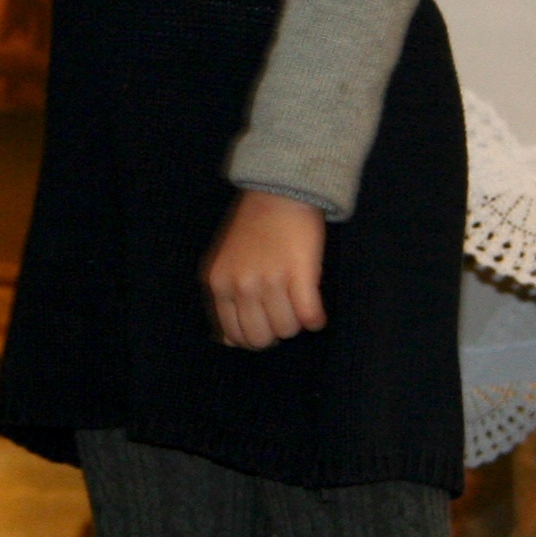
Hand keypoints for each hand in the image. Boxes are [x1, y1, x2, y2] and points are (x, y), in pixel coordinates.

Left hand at [203, 190, 327, 350]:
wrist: (279, 192)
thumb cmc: (254, 228)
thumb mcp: (226, 263)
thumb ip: (226, 301)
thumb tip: (228, 343)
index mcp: (219, 284)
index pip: (234, 336)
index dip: (255, 337)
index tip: (267, 325)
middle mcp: (241, 286)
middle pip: (261, 338)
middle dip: (275, 332)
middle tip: (284, 313)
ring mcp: (270, 280)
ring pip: (287, 329)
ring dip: (297, 321)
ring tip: (299, 301)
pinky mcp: (299, 274)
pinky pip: (310, 316)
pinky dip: (316, 319)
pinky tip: (315, 309)